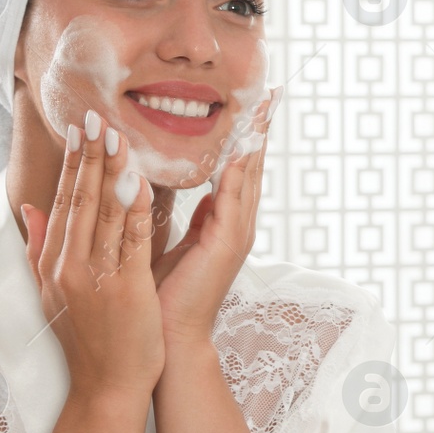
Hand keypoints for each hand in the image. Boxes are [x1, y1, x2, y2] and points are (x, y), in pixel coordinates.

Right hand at [20, 110, 164, 403]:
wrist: (106, 387)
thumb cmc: (89, 340)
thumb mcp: (51, 292)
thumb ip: (39, 247)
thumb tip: (27, 208)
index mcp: (53, 263)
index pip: (63, 202)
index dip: (73, 164)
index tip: (80, 129)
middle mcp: (68, 266)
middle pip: (79, 200)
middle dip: (89, 156)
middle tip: (96, 116)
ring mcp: (95, 278)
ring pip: (102, 214)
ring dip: (110, 171)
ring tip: (117, 135)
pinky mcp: (124, 290)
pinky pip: (128, 242)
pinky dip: (133, 210)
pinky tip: (139, 181)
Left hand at [151, 87, 280, 344]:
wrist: (168, 339)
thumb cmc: (164, 294)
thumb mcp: (174, 242)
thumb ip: (186, 215)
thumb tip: (187, 187)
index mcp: (224, 223)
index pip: (237, 168)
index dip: (246, 135)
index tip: (253, 103)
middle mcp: (236, 225)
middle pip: (252, 165)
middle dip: (260, 128)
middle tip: (270, 92)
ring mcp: (236, 235)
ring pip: (248, 176)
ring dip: (256, 141)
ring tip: (263, 108)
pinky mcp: (227, 246)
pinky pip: (234, 200)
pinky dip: (238, 172)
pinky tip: (240, 147)